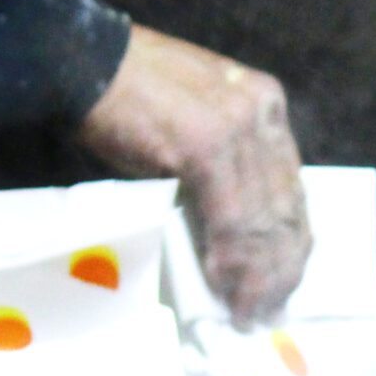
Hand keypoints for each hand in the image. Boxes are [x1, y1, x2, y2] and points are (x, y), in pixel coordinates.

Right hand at [76, 23, 310, 321]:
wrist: (82, 62)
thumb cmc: (128, 96)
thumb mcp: (197, 120)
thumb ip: (227, 162)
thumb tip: (234, 229)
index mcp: (266, 104)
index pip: (292, 186)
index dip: (291, 242)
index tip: (284, 282)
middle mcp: (262, 113)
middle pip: (285, 207)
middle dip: (280, 268)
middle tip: (270, 312)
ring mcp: (237, 127)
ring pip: (262, 219)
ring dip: (256, 275)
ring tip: (247, 312)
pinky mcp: (207, 144)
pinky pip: (229, 216)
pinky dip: (229, 257)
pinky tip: (224, 285)